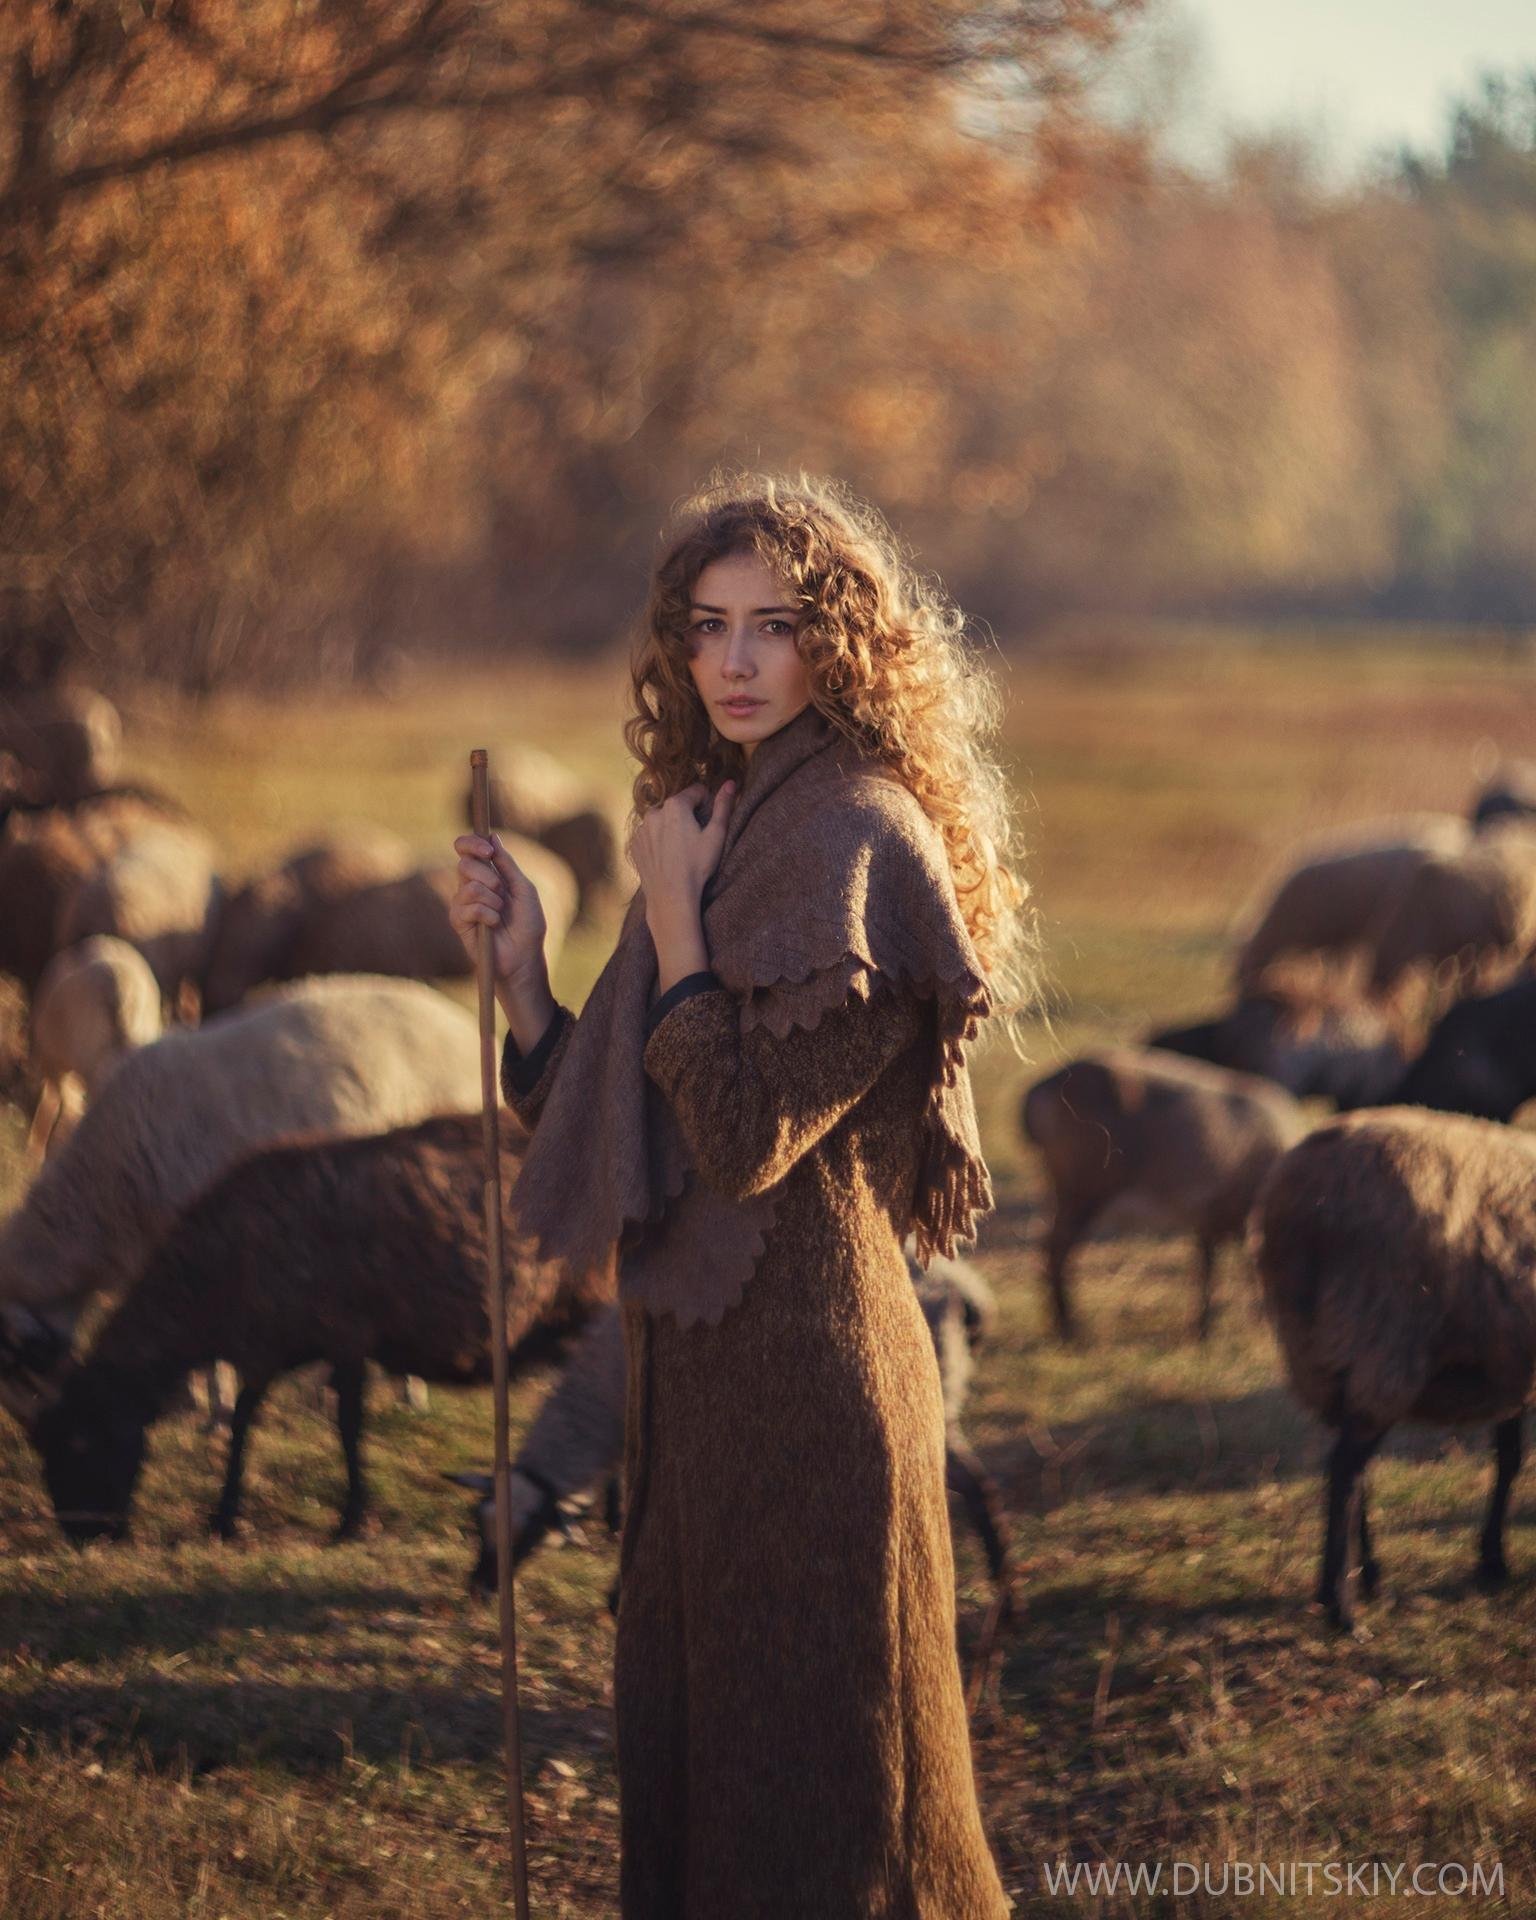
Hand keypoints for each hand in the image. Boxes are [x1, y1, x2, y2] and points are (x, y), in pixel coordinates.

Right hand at [450, 832, 547, 987]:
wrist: (524, 957)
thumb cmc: (528, 925)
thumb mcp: (524, 890)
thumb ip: (507, 865)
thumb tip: (493, 837)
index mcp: (487, 875)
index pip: (467, 850)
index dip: (471, 843)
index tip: (487, 849)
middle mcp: (472, 886)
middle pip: (464, 864)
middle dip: (486, 875)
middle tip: (501, 890)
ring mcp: (463, 904)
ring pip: (467, 886)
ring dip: (491, 898)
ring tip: (501, 913)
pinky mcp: (458, 922)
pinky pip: (467, 907)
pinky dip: (486, 914)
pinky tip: (494, 925)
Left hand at [629, 782, 734, 922]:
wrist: (671, 896)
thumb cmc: (697, 866)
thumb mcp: (716, 835)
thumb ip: (723, 806)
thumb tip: (730, 783)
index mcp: (675, 805)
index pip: (696, 792)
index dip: (706, 804)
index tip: (708, 822)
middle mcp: (654, 812)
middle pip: (677, 806)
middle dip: (687, 816)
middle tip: (695, 840)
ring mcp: (641, 829)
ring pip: (662, 820)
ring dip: (671, 827)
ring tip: (680, 851)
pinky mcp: (635, 844)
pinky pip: (650, 835)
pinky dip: (658, 841)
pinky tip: (667, 857)